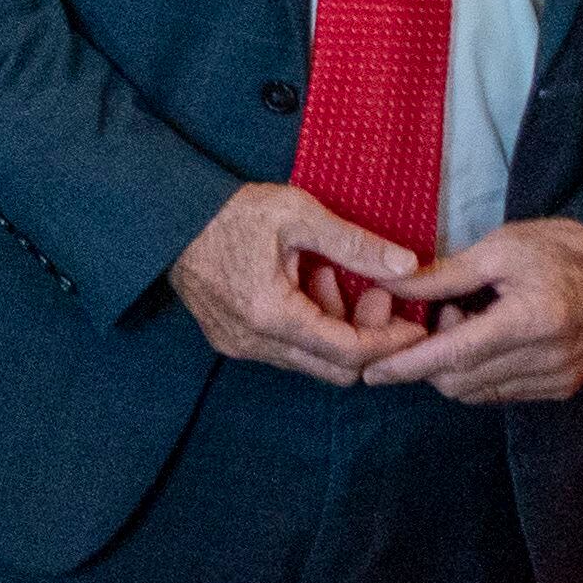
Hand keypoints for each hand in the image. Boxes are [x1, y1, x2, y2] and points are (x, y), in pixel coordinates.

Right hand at [168, 182, 422, 382]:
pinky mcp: (229, 339)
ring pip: (309, 361)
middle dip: (365, 339)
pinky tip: (305, 285)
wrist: (166, 218)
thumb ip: (354, 244)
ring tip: (331, 276)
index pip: (347, 352)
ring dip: (335, 330)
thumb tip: (407, 266)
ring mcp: (238, 345)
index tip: (416, 325)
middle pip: (333, 369)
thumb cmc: (230, 212)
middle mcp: (253, 342)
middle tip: (377, 296)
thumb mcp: (297, 215)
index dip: (389, 342)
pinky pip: (285, 351)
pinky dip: (309, 328)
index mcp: (272, 314)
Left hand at [366, 218, 582, 405]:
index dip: (407, 366)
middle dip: (428, 360)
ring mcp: (558, 379)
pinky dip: (478, 374)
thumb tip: (387, 286)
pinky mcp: (562, 388)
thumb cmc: (560, 250)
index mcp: (531, 321)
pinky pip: (499, 394)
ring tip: (463, 322)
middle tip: (432, 318)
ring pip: (476, 393)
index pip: (454, 357)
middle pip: (459, 380)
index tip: (371, 373)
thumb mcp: (498, 249)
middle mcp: (547, 359)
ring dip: (453, 368)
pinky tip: (484, 339)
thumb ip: (441, 276)